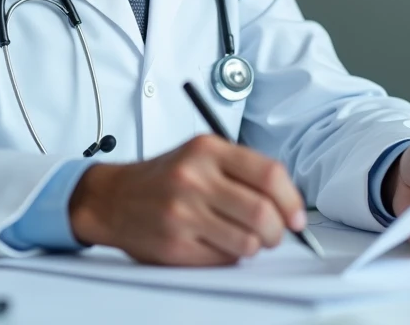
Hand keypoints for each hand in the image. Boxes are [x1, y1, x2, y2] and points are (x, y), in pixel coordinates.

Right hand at [68, 135, 306, 265]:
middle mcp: (194, 178)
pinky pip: (223, 260)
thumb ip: (243, 170)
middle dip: (277, 231)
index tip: (296, 217)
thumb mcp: (201, 154)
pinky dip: (229, 257)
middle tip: (273, 234)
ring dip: (254, 247)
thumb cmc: (165, 177)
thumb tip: (288, 205)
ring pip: (247, 242)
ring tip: (242, 238)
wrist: (113, 198)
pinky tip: (216, 243)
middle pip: (262, 212)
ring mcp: (183, 213)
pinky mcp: (175, 245)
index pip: (269, 174)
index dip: (291, 200)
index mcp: (207, 149)